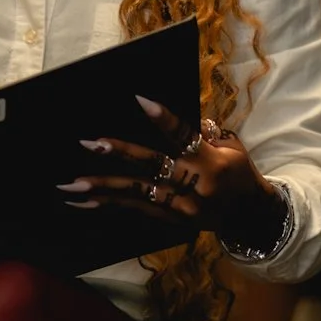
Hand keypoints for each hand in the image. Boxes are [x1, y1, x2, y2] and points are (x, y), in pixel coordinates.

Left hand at [57, 95, 285, 253]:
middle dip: (119, 153)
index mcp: (211, 162)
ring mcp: (181, 206)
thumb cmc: (238, 173)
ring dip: (101, 188)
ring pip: (136, 193)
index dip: (163, 119)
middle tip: (89, 143)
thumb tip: (173, 120)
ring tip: (71, 185)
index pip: (184, 136)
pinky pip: (135, 209)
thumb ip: (204, 133)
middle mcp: (195, 185)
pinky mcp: (170, 219)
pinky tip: (83, 201)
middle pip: (152, 166)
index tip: (140, 100)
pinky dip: (108, 204)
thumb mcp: (231, 148)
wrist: (250, 216)